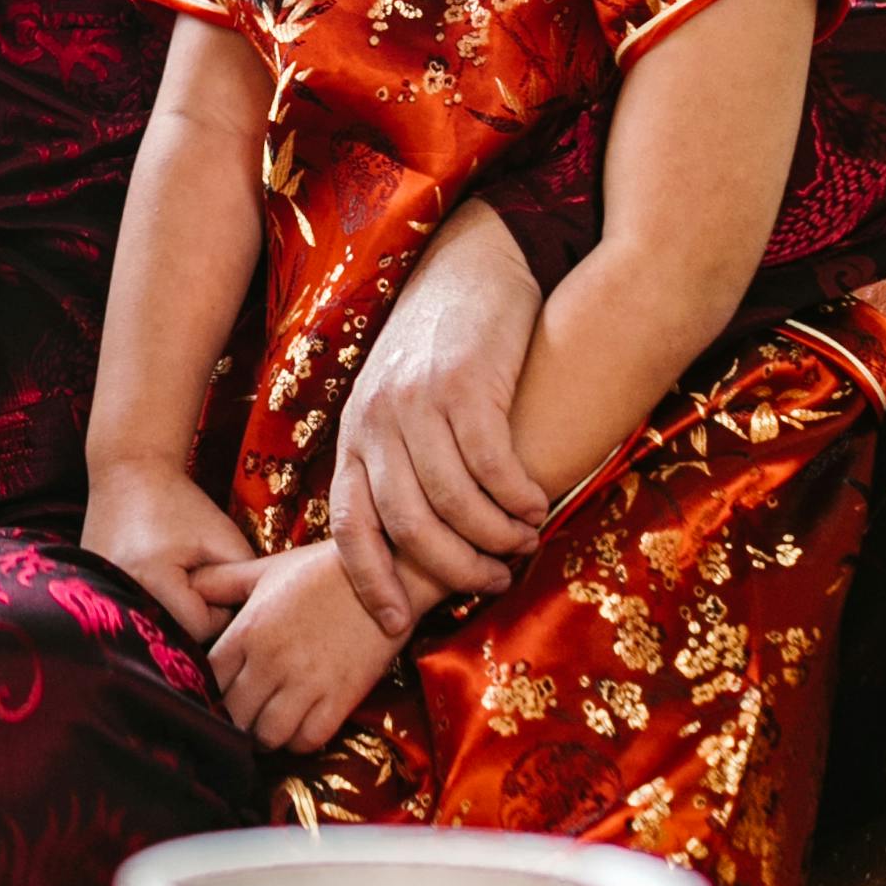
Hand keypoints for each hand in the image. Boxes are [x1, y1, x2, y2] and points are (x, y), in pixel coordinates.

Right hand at [78, 468, 259, 647]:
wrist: (127, 473)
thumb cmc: (181, 503)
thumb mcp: (225, 538)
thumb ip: (245, 582)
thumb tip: (249, 625)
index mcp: (152, 579)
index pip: (200, 629)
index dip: (220, 609)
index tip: (217, 578)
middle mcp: (119, 593)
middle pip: (175, 635)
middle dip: (195, 614)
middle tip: (198, 578)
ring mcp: (99, 595)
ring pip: (155, 628)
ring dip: (173, 611)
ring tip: (176, 576)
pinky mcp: (93, 593)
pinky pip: (135, 615)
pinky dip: (152, 603)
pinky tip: (154, 575)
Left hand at [199, 541, 398, 756]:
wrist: (387, 574)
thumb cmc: (321, 570)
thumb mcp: (265, 569)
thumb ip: (222, 581)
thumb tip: (188, 585)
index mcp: (249, 630)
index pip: (208, 678)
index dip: (206, 689)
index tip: (214, 691)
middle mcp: (272, 661)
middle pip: (233, 714)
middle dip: (232, 719)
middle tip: (240, 715)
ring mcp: (307, 682)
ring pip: (267, 735)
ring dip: (264, 735)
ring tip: (267, 724)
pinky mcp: (341, 698)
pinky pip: (308, 740)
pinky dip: (298, 740)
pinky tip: (298, 725)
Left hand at [328, 205, 547, 636]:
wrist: (472, 262)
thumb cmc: (442, 349)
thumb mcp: (398, 403)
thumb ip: (399, 463)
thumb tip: (416, 544)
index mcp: (355, 434)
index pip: (348, 526)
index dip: (369, 580)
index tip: (396, 623)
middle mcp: (376, 420)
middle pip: (406, 525)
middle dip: (451, 568)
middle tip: (491, 581)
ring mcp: (418, 401)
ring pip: (451, 502)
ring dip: (493, 536)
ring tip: (522, 544)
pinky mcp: (465, 383)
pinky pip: (490, 464)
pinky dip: (515, 496)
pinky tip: (536, 505)